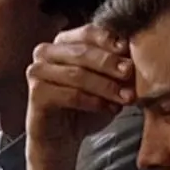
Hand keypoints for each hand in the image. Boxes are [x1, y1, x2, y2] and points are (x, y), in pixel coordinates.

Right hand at [24, 26, 132, 169]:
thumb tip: (134, 58)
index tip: (129, 50)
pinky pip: (69, 94)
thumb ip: (116, 68)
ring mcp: (37, 72)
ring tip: (126, 98)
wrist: (62, 137)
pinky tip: (108, 109)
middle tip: (130, 73)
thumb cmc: (85, 105)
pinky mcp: (35, 94)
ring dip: (105, 86)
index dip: (109, 40)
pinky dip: (92, 101)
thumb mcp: (106, 83)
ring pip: (77, 74)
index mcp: (63, 42)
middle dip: (109, 63)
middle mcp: (45, 52)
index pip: (88, 32)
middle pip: (82, 51)